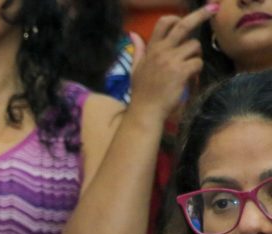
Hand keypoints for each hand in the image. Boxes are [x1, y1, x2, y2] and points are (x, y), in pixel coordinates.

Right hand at [128, 3, 217, 119]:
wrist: (145, 110)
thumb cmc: (141, 92)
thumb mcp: (135, 68)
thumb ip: (138, 50)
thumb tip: (133, 35)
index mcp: (151, 49)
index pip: (164, 23)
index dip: (176, 18)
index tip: (184, 20)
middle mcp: (161, 51)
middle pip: (184, 26)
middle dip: (201, 15)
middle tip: (213, 9)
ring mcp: (172, 61)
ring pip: (195, 46)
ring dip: (196, 56)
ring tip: (188, 68)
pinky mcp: (181, 72)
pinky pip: (198, 63)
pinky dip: (196, 70)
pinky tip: (189, 78)